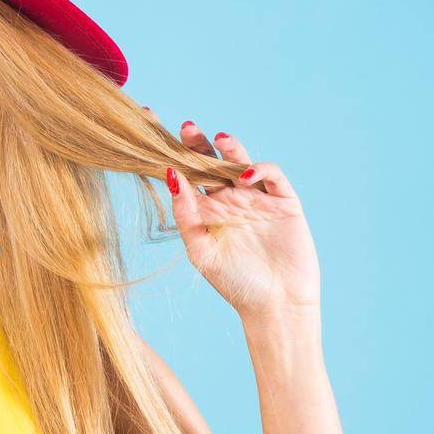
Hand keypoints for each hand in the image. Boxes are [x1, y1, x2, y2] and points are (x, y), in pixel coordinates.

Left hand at [144, 108, 321, 319]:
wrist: (273, 306)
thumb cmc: (234, 283)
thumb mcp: (200, 249)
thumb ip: (185, 214)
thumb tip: (170, 176)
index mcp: (205, 209)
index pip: (184, 173)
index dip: (169, 152)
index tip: (149, 128)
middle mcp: (229, 199)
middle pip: (210, 162)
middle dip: (197, 143)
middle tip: (185, 127)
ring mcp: (257, 198)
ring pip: (241, 162)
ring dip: (230, 148)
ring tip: (217, 139)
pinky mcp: (284, 202)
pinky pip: (272, 176)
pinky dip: (259, 169)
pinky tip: (244, 176)